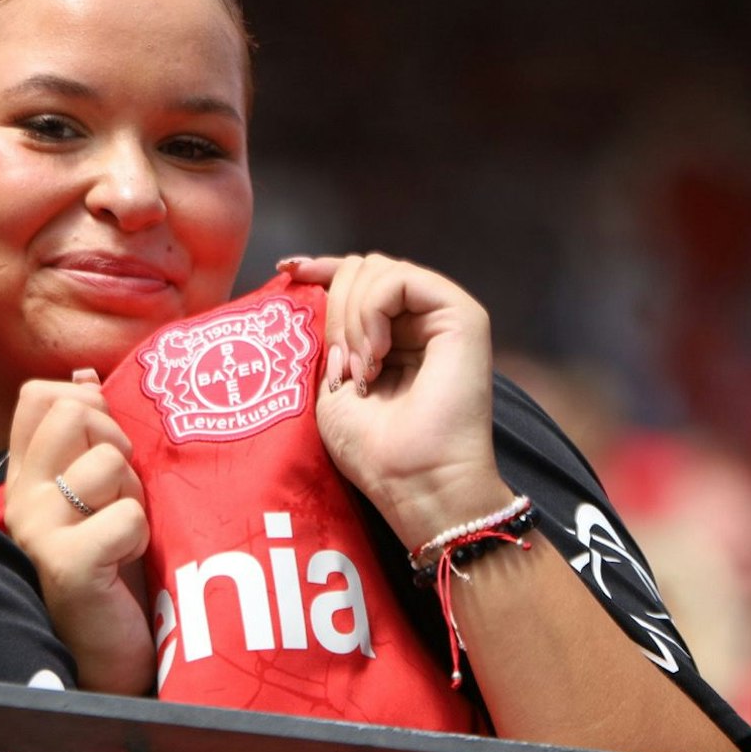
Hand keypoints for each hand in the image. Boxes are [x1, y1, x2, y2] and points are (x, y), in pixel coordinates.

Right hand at [6, 371, 154, 693]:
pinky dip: (143, 534)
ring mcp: (39, 530)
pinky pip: (125, 516)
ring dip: (136, 493)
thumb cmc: (117, 570)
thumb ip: (90, 438)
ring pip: (106, 462)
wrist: (115, 655)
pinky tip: (128, 561)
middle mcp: (23, 496)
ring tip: (126, 531)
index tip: (107, 443)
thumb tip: (86, 375)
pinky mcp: (66, 565)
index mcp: (29, 474)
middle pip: (73, 412)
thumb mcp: (102, 492)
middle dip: (118, 441)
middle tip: (122, 491)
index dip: (86, 401)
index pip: (40, 395)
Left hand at [282, 254, 509, 546]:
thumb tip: (310, 287)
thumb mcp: (331, 385)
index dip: (322, 269)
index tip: (287, 269)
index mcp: (393, 336)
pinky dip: (373, 311)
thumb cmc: (373, 450)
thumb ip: (328, 337)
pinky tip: (375, 355)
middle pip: (364, 268)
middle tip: (339, 367)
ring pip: (379, 269)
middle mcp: (420, 321)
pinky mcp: (463, 315)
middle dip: (335, 307)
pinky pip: (400, 279)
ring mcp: (443, 315)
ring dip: (352, 318)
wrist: (415, 483)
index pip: (356, 280)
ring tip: (359, 370)